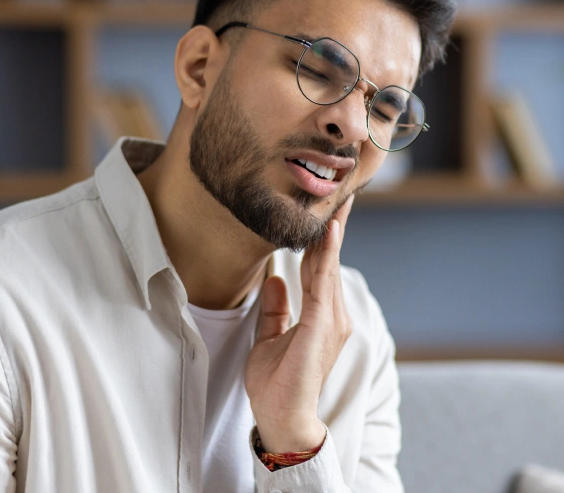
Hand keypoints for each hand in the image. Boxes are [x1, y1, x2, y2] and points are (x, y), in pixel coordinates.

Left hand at [245, 195, 354, 453]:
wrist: (282, 420)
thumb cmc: (277, 384)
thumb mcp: (270, 338)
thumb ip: (276, 310)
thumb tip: (275, 281)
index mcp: (321, 316)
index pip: (322, 269)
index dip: (324, 238)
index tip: (325, 210)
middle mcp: (333, 315)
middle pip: (330, 261)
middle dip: (334, 226)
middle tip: (339, 191)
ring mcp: (331, 320)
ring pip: (329, 266)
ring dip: (332, 232)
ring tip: (336, 200)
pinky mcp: (322, 327)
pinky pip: (323, 284)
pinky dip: (327, 255)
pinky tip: (327, 232)